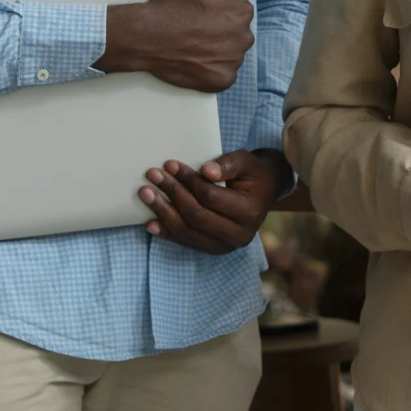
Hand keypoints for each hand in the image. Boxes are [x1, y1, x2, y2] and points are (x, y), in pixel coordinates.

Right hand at [100, 0, 256, 92]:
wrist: (148, 34)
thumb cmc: (174, 4)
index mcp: (243, 12)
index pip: (238, 12)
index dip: (218, 12)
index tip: (201, 13)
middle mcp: (245, 37)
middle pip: (236, 34)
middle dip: (221, 32)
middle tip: (196, 30)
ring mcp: (234, 61)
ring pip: (231, 55)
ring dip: (217, 51)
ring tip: (193, 46)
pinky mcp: (222, 80)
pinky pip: (223, 75)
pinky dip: (212, 70)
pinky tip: (195, 61)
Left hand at [138, 148, 285, 253]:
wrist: (265, 190)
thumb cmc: (252, 173)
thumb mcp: (245, 161)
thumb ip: (228, 164)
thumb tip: (206, 171)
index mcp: (250, 212)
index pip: (210, 197)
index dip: (188, 181)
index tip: (171, 165)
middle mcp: (240, 234)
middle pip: (196, 216)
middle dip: (172, 194)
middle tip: (152, 175)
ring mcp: (226, 245)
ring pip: (187, 231)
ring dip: (163, 212)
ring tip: (146, 193)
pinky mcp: (214, 249)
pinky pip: (186, 242)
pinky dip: (166, 232)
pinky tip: (150, 222)